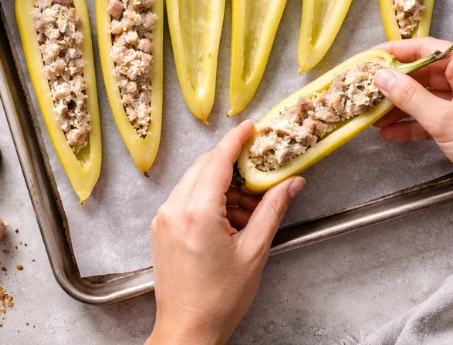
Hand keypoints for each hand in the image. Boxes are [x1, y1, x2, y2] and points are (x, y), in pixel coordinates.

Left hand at [147, 121, 304, 344]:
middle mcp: (174, 209)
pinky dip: (208, 199)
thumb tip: (291, 184)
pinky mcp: (160, 228)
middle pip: (205, 167)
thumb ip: (272, 210)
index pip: (217, 160)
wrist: (187, 330)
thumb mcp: (254, 252)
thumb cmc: (219, 298)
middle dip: (232, 165)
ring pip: (194, 182)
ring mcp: (163, 218)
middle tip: (259, 172)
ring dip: (222, 185)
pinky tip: (229, 218)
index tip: (250, 128)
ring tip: (248, 209)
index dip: (236, 140)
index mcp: (197, 212)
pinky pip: (185, 198)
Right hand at [372, 37, 452, 207]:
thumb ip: (408, 95)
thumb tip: (381, 76)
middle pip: (428, 73)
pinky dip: (416, 123)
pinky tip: (392, 132)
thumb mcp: (443, 119)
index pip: (429, 49)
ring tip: (375, 115)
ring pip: (430, 97)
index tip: (372, 57)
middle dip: (398, 84)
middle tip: (369, 90)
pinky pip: (437, 116)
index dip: (398, 51)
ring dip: (403, 106)